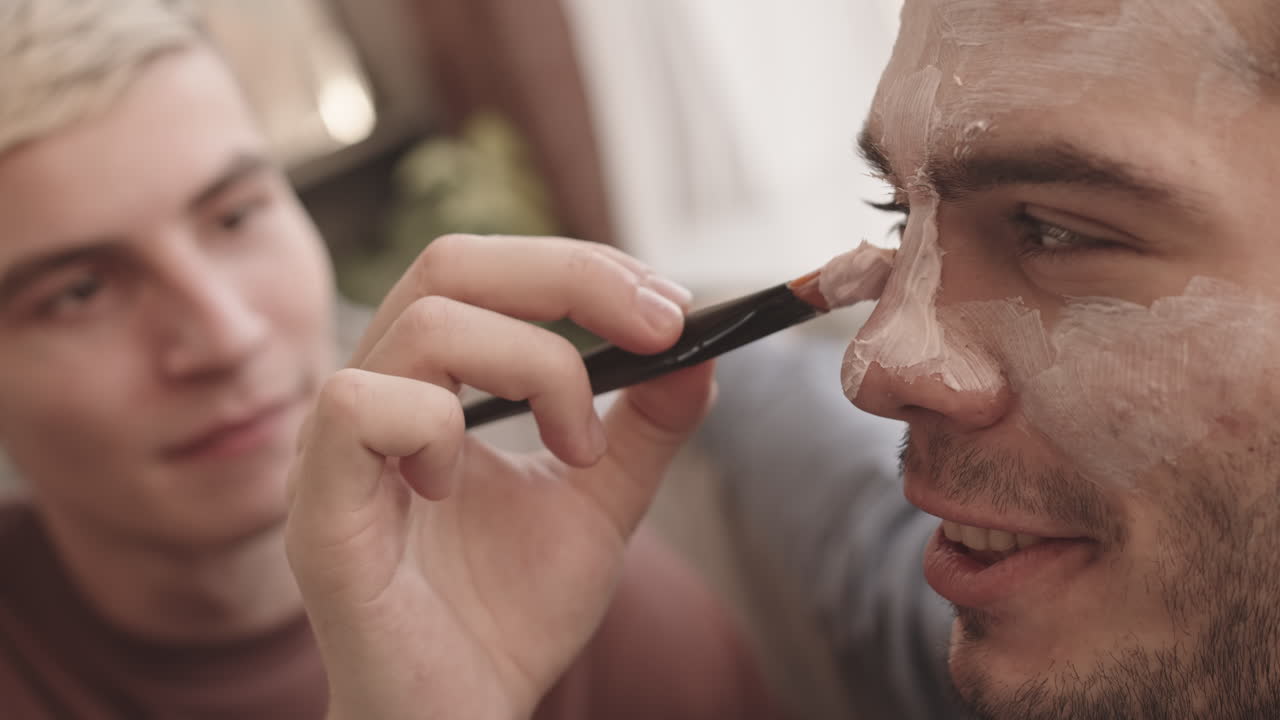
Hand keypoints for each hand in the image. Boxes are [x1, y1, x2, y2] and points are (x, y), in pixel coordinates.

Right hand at [283, 235, 714, 719]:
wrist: (460, 717)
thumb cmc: (509, 614)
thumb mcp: (600, 502)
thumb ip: (644, 429)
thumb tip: (700, 349)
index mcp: (431, 384)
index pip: (491, 272)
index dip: (582, 269)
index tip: (672, 307)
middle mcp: (376, 395)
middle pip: (452, 262)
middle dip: (573, 278)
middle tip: (661, 326)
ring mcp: (336, 448)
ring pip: (427, 324)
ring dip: (534, 368)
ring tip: (574, 451)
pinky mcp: (317, 508)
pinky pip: (361, 405)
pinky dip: (438, 428)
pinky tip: (453, 489)